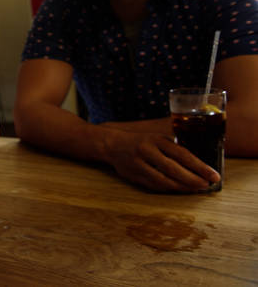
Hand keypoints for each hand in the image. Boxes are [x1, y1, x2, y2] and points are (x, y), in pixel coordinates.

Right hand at [104, 132, 220, 191]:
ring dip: (182, 187)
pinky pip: (154, 186)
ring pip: (164, 180)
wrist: (112, 145)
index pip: (182, 154)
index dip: (200, 167)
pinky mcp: (133, 176)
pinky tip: (179, 190)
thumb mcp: (157, 138)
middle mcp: (147, 151)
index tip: (214, 176)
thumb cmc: (141, 141)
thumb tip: (199, 165)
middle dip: (193, 180)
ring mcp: (138, 164)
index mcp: (156, 140)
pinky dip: (169, 189)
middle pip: (173, 169)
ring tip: (196, 189)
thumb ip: (173, 148)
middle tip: (206, 186)